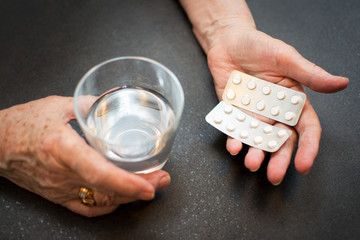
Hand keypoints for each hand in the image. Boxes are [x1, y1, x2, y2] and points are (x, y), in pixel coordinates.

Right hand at [0, 96, 170, 216]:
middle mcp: (61, 173)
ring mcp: (59, 189)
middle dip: (140, 188)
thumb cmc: (21, 123)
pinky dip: (108, 205)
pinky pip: (86, 208)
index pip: (99, 172)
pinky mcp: (56, 196)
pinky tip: (122, 198)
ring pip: (101, 202)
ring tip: (150, 185)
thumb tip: (112, 99)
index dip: (128, 182)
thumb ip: (88, 104)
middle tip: (162, 180)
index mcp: (61, 148)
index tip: (151, 184)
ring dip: (128, 196)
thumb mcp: (56, 106)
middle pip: (107, 191)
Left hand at [206, 24, 347, 183]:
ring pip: (258, 140)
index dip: (307, 147)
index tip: (304, 165)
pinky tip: (233, 146)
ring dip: (255, 154)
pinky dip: (234, 139)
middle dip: (279, 159)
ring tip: (252, 163)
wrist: (229, 42)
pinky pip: (235, 130)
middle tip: (274, 176)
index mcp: (292, 101)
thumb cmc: (259, 46)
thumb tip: (341, 83)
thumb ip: (310, 74)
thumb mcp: (286, 58)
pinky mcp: (234, 113)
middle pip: (281, 140)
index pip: (305, 128)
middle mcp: (274, 111)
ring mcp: (253, 114)